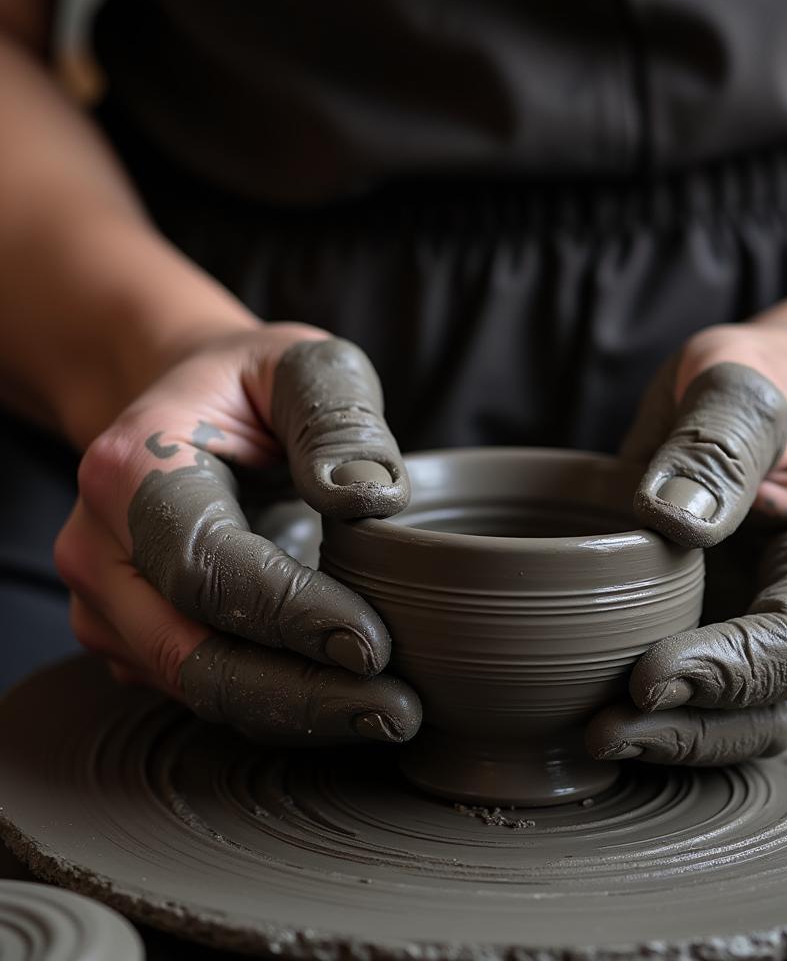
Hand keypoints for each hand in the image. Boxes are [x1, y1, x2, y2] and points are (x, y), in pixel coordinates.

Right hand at [55, 324, 421, 745]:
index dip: (290, 615)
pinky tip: (344, 700)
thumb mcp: (306, 366)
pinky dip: (273, 704)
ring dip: (292, 711)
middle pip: (189, 653)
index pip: (207, 567)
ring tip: (386, 712)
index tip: (373, 644)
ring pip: (193, 686)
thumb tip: (369, 498)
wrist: (194, 405)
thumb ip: (338, 418)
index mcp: (131, 469)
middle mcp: (99, 547)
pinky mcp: (132, 635)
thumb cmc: (253, 384)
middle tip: (396, 711)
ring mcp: (106, 601)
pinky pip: (199, 687)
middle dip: (298, 694)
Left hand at [585, 323, 786, 765]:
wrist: (758, 402)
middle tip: (606, 727)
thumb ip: (718, 442)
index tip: (648, 675)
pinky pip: (706, 704)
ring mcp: (778, 639)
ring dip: (674, 740)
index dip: (730, 672)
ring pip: (743, 725)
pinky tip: (602, 713)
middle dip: (694, 729)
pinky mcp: (729, 641)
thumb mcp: (740, 383)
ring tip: (597, 733)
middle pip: (777, 709)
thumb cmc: (760, 387)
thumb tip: (673, 518)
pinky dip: (661, 720)